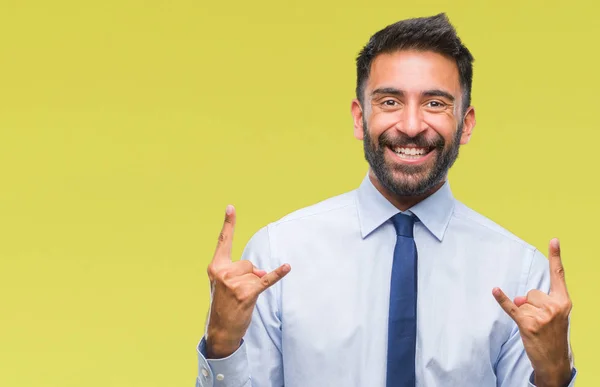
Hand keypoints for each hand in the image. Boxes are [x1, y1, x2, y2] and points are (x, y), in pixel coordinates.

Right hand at [205, 205, 290, 358]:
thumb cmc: (224, 303)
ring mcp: (234, 284)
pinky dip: (278, 274)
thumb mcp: (226, 283)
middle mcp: (223, 273)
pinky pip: (266, 280)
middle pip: (248, 263)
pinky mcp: (247, 293)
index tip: (231, 207)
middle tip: (238, 293)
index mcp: (215, 267)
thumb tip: (261, 271)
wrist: (221, 329)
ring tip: (242, 299)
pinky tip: (287, 267)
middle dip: (249, 276)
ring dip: (254, 285)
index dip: (228, 224)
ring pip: (256, 273)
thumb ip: (241, 271)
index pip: (223, 242)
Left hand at [493, 238, 571, 386]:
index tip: (554, 239)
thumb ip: (538, 301)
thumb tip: (519, 298)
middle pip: (531, 292)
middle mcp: (555, 307)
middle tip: (540, 322)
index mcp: (564, 302)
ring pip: (522, 302)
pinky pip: (511, 308)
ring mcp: (542, 316)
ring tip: (534, 328)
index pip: (558, 275)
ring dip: (524, 313)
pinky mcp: (527, 324)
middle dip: (530, 305)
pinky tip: (495, 290)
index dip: (556, 257)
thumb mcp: (552, 315)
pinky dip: (502, 300)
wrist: (554, 361)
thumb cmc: (552, 334)